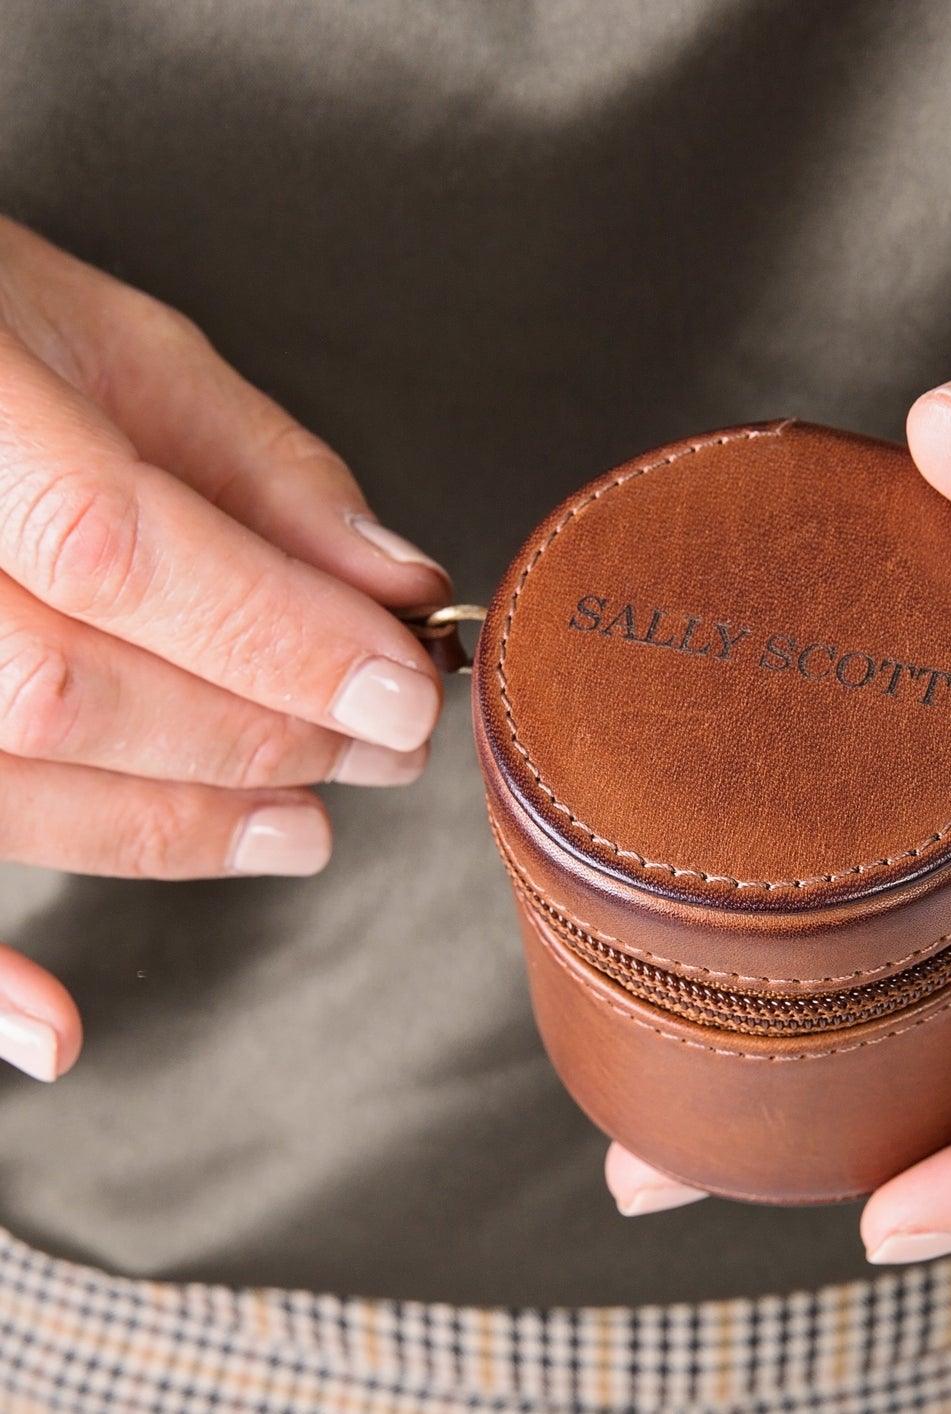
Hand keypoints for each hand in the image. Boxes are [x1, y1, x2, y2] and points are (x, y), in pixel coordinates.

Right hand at [0, 218, 451, 1082]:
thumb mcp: (110, 338)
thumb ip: (258, 464)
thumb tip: (395, 582)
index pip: (118, 550)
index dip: (280, 638)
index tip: (406, 688)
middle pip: (65, 687)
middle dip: (258, 733)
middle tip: (384, 746)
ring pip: (1, 778)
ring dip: (170, 829)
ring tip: (300, 828)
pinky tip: (54, 1033)